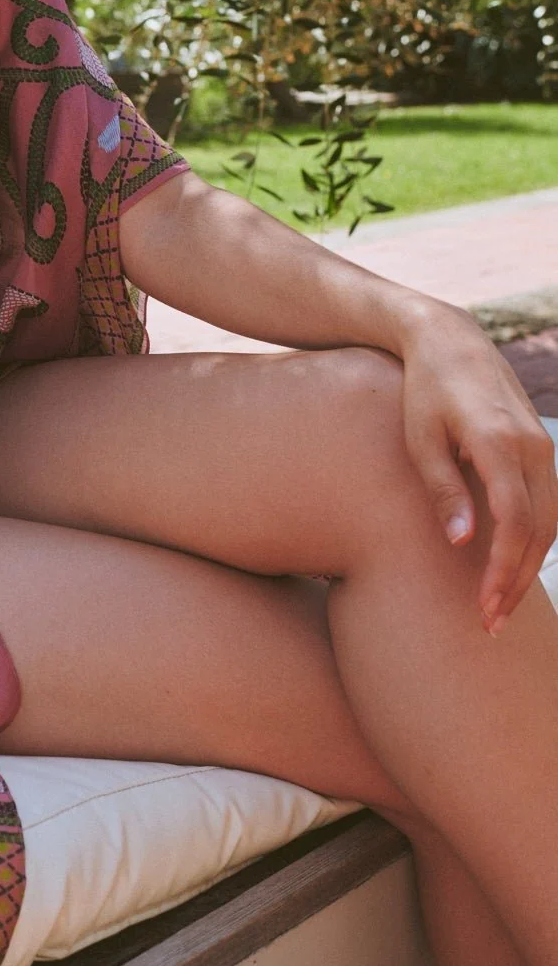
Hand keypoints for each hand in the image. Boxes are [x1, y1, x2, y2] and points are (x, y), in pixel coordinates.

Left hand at [397, 305, 557, 634]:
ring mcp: (543, 445)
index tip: (485, 608)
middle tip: (490, 623)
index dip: (504, 571)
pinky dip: (535, 540)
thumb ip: (442, 489)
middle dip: (518, 581)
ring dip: (529, 566)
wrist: (450, 342)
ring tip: (499, 605)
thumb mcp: (420, 438)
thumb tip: (462, 543)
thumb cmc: (424, 391)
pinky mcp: (542, 448)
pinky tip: (512, 566)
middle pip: (541, 530)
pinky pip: (549, 504)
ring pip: (552, 522)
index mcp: (499, 443)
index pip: (516, 522)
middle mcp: (532, 445)